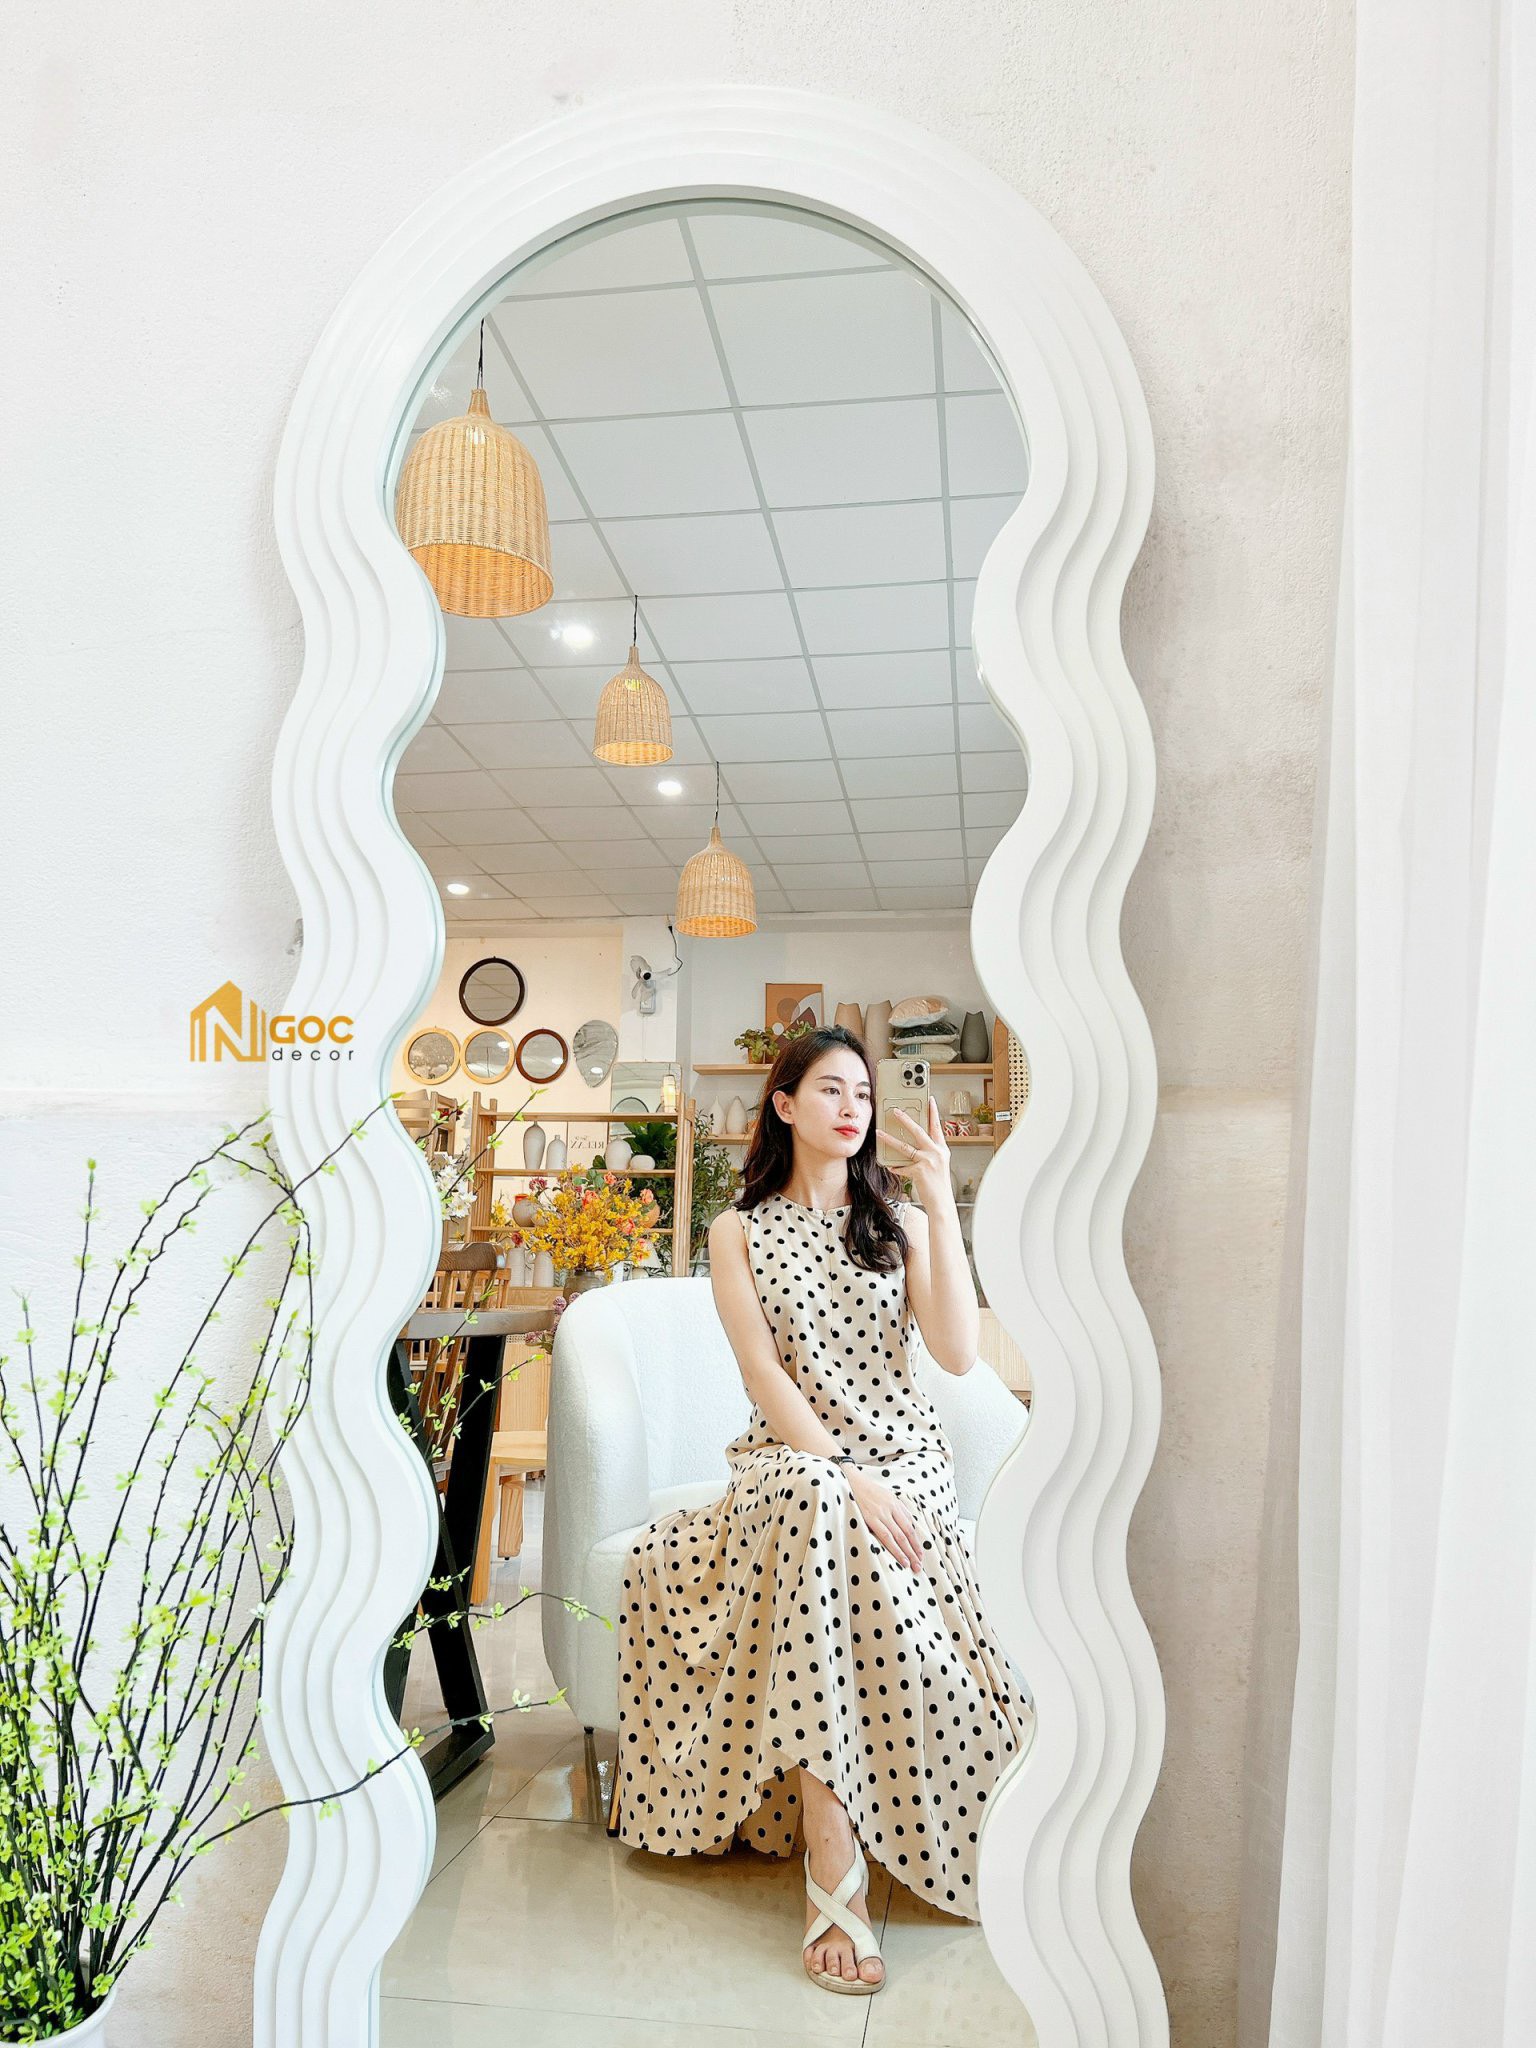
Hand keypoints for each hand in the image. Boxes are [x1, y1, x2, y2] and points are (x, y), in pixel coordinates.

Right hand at [848, 1468, 924, 1571]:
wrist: (850, 1480)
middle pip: (908, 1533)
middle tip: (920, 1565)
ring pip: (900, 1536)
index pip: (910, 1526)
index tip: (920, 1554)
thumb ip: (895, 1509)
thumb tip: (906, 1523)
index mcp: (895, 1503)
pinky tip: (901, 1558)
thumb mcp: (884, 1495)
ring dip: (908, 1552)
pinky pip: (886, 1536)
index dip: (916, 1541)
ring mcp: (882, 1513)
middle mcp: (892, 1508)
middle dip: (915, 1550)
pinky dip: (895, 1548)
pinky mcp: (871, 1518)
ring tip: (913, 1565)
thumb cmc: (865, 1490)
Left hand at [883, 1096, 953, 1210]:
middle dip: (905, 1119)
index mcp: (942, 1149)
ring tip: (879, 1133)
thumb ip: (929, 1152)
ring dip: (890, 1139)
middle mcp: (936, 1152)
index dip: (933, 1112)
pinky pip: (902, 1166)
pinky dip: (894, 1166)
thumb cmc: (939, 1183)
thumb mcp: (939, 1164)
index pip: (937, 1126)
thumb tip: (914, 1143)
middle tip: (895, 1111)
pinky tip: (888, 1165)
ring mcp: (928, 1161)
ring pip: (905, 1146)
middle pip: (918, 1131)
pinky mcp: (919, 1171)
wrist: (942, 1202)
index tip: (930, 1099)